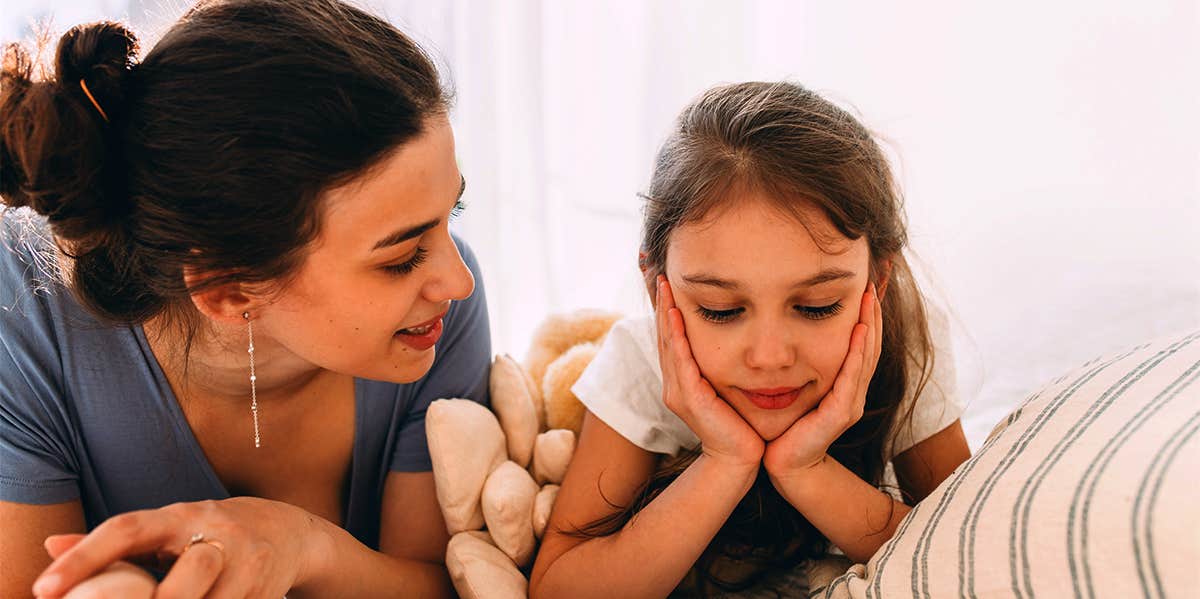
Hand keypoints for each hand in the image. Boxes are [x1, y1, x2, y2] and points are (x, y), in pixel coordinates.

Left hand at [34, 497, 322, 598]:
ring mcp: (250, 563)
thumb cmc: (208, 533)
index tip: (46, 590)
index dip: (84, 558)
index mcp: (181, 516)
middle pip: (182, 581)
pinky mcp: (268, 590)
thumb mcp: (167, 528)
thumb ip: (115, 543)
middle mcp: (219, 533)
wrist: (287, 531)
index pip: (127, 529)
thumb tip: (50, 545)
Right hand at [655, 275, 762, 469]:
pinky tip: (676, 315)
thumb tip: (734, 345)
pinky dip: (677, 336)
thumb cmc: (739, 428)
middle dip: (663, 305)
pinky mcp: (689, 399)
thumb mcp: (727, 392)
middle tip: (661, 275)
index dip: (668, 311)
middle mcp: (675, 385)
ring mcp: (678, 392)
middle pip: (664, 337)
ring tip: (664, 286)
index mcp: (683, 382)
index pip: (672, 339)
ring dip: (666, 313)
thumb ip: (722, 371)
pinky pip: (681, 361)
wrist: (738, 461)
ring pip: (668, 344)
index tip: (669, 284)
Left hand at [763, 283, 882, 479]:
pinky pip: (851, 377)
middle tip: (874, 281)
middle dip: (872, 313)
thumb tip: (789, 333)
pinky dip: (857, 353)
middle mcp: (853, 392)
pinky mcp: (840, 414)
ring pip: (865, 357)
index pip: (860, 344)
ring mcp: (850, 404)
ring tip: (870, 298)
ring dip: (869, 326)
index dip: (865, 316)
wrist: (785, 464)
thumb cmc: (785, 425)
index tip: (865, 286)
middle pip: (869, 346)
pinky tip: (859, 332)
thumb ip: (801, 366)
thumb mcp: (797, 388)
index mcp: (845, 386)